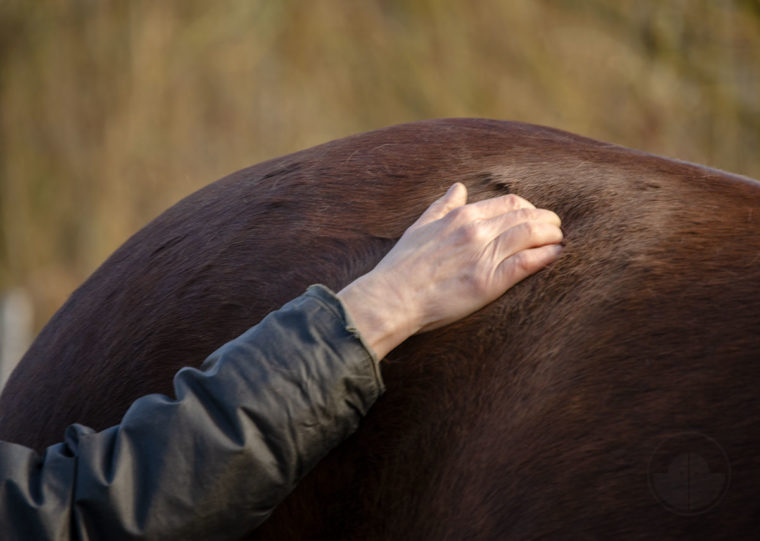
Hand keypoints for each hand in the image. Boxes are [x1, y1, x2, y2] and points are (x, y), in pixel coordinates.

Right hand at [337, 183, 562, 359]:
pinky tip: (555, 256)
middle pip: (525, 216)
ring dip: (552, 235)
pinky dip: (545, 256)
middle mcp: (476, 230)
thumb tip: (459, 187)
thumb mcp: (420, 226)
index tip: (536, 218)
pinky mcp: (488, 281)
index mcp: (461, 216)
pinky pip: (526, 263)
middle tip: (556, 228)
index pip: (509, 203)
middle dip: (547, 220)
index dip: (529, 209)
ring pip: (531, 235)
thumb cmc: (402, 265)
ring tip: (560, 240)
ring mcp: (483, 255)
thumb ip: (442, 206)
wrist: (392, 297)